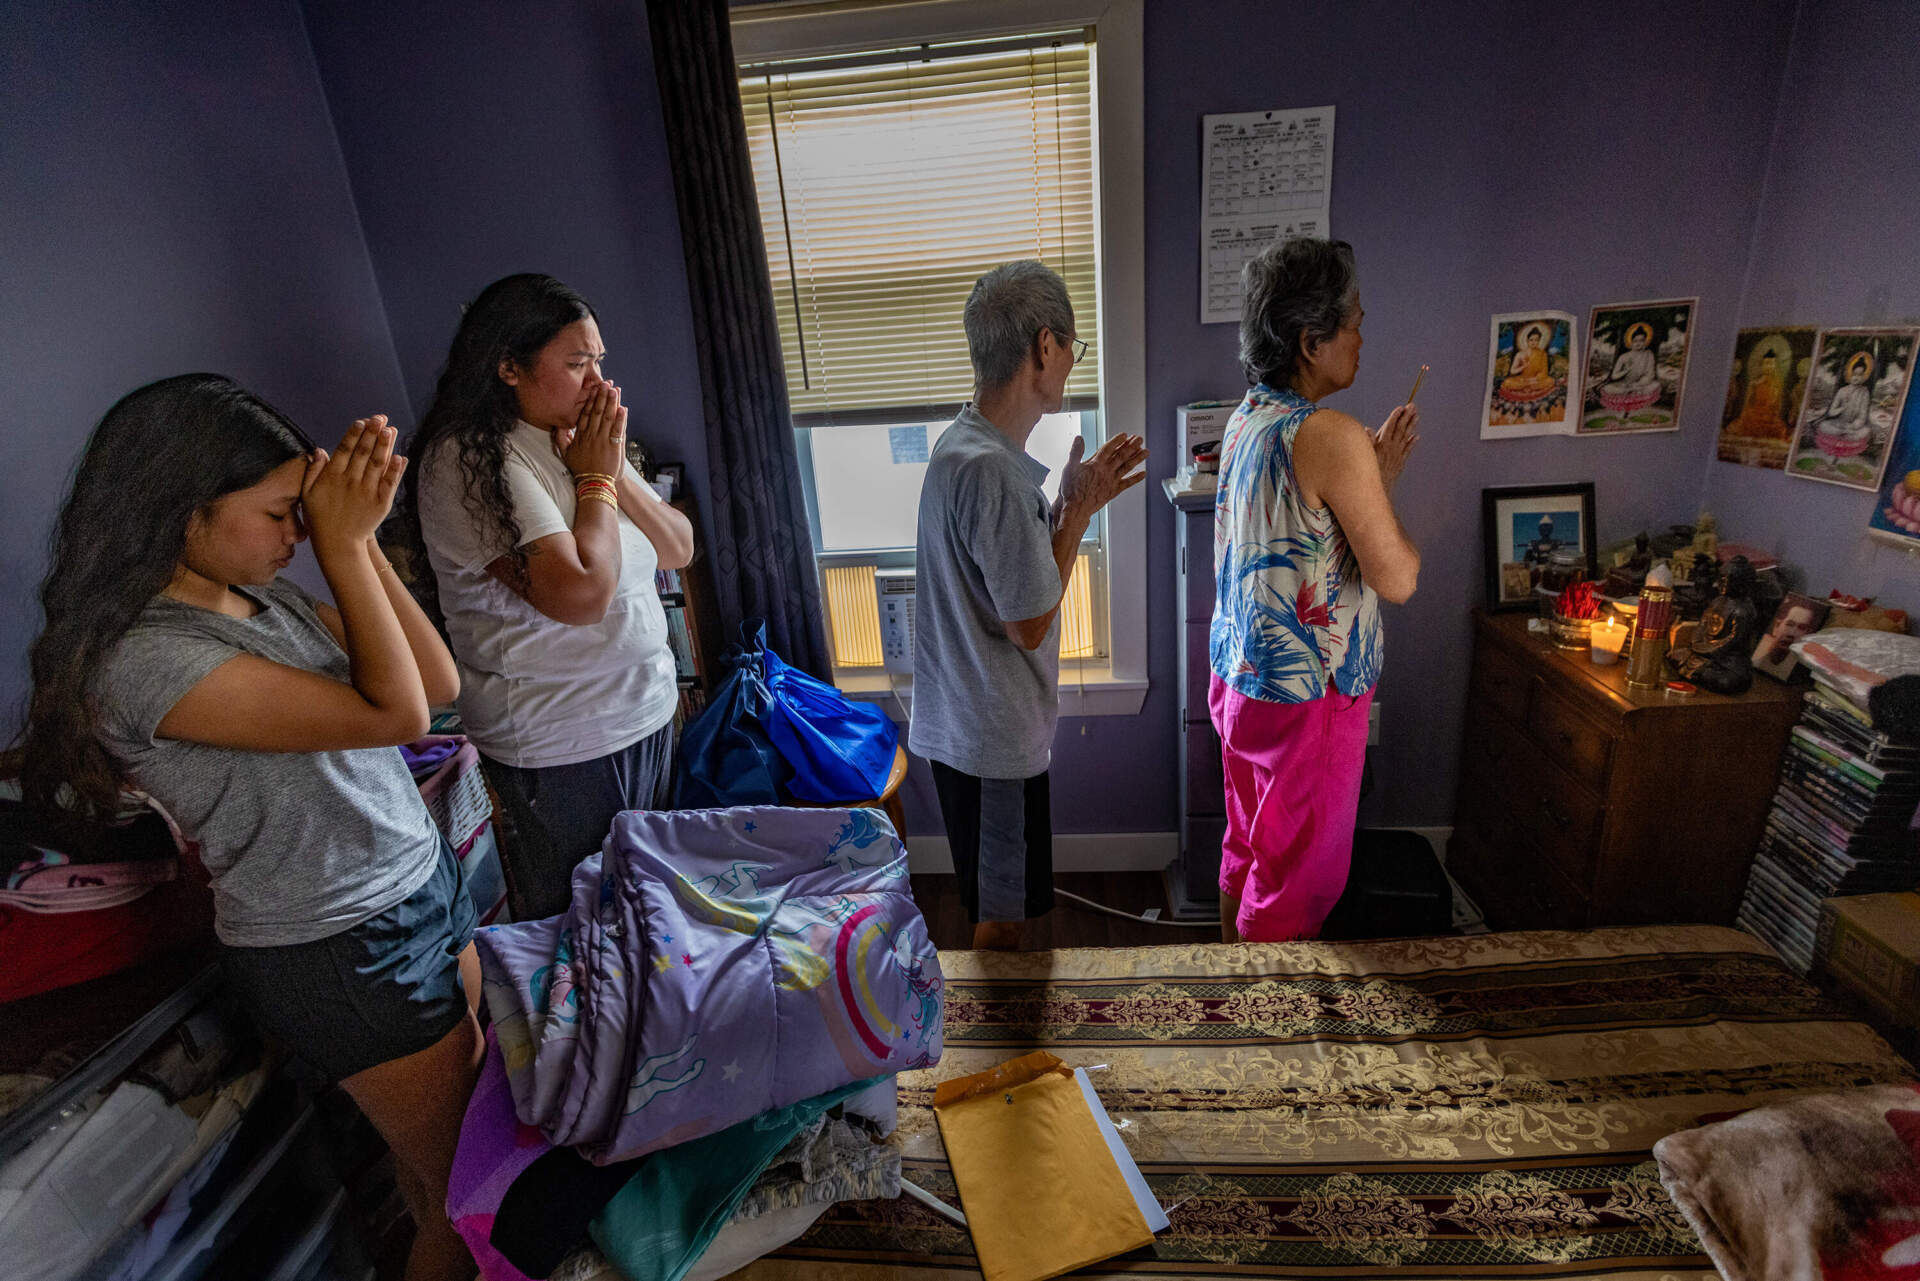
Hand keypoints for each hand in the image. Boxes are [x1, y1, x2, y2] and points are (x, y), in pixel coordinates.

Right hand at [301, 417, 406, 550]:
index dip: (354, 435)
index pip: (344, 450)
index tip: (362, 421)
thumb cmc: (320, 516)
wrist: (338, 543)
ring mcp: (367, 492)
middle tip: (380, 417)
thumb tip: (319, 450)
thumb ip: (313, 470)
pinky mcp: (380, 503)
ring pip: (378, 464)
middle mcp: (350, 481)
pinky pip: (389, 484)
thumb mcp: (308, 493)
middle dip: (372, 433)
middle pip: (363, 453)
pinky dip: (395, 470)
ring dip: (385, 446)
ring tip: (391, 429)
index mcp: (332, 476)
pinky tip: (400, 457)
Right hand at [557, 382, 626, 477]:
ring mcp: (603, 441)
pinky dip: (620, 419)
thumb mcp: (566, 454)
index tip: (593, 389)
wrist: (594, 484)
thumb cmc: (581, 470)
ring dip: (611, 403)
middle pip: (596, 412)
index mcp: (580, 436)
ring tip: (614, 390)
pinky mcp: (614, 447)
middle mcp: (591, 436)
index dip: (590, 400)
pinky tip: (623, 408)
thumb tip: (557, 426)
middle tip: (605, 383)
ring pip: (606, 418)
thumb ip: (561, 439)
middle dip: (601, 396)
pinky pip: (617, 430)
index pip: (585, 413)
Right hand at [1055, 432, 1147, 525]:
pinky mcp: (1113, 491)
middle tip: (1140, 439)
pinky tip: (1144, 474)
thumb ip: (1076, 452)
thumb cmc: (1071, 489)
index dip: (1117, 440)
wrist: (1076, 508)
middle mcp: (1106, 471)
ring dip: (1137, 458)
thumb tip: (1079, 438)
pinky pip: (1127, 483)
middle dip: (1132, 446)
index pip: (1108, 448)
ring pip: (1127, 467)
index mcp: (1095, 464)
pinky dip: (1136, 478)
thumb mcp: (1070, 467)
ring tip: (1146, 451)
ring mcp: (1111, 481)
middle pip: (1121, 455)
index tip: (1125, 435)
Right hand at [1373, 403, 1417, 490]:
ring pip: (1406, 437)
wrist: (1378, 490)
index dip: (1395, 417)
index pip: (1390, 427)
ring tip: (1417, 416)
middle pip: (1400, 429)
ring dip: (1411, 426)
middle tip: (1413, 406)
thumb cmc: (1368, 472)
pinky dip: (1412, 442)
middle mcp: (1392, 448)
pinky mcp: (1400, 463)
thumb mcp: (1364, 456)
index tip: (1401, 408)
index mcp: (1382, 445)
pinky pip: (1408, 450)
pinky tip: (1416, 436)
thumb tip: (1368, 429)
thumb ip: (1367, 442)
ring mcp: (1397, 455)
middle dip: (1406, 417)